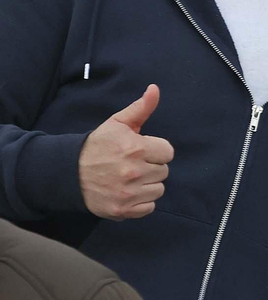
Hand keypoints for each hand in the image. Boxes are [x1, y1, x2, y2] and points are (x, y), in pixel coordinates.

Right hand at [79, 85, 173, 219]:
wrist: (68, 172)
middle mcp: (134, 172)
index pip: (168, 152)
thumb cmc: (97, 146)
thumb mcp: (117, 123)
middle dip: (151, 167)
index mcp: (135, 148)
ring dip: (148, 185)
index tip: (141, 151)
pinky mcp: (123, 210)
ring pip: (158, 189)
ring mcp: (128, 193)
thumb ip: (140, 108)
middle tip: (132, 164)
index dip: (155, 150)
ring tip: (129, 178)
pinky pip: (150, 207)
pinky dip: (141, 202)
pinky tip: (128, 192)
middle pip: (164, 171)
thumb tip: (155, 89)